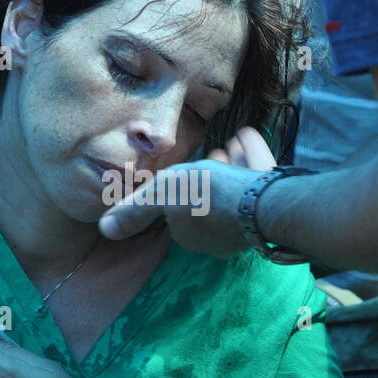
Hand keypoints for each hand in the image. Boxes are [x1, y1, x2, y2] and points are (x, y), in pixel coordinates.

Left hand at [97, 126, 277, 255]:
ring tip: (230, 145)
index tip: (184, 170)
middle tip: (212, 154)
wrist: (262, 201)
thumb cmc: (206, 195)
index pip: (180, 210)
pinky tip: (247, 141)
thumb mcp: (161, 195)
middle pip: (210, 199)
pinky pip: (255, 183)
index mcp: (191, 236)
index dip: (180, 188)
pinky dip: (249, 162)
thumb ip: (134, 211)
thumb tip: (105, 229)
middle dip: (208, 176)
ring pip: (234, 190)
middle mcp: (220, 234)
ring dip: (230, 165)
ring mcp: (248, 223)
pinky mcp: (272, 210)